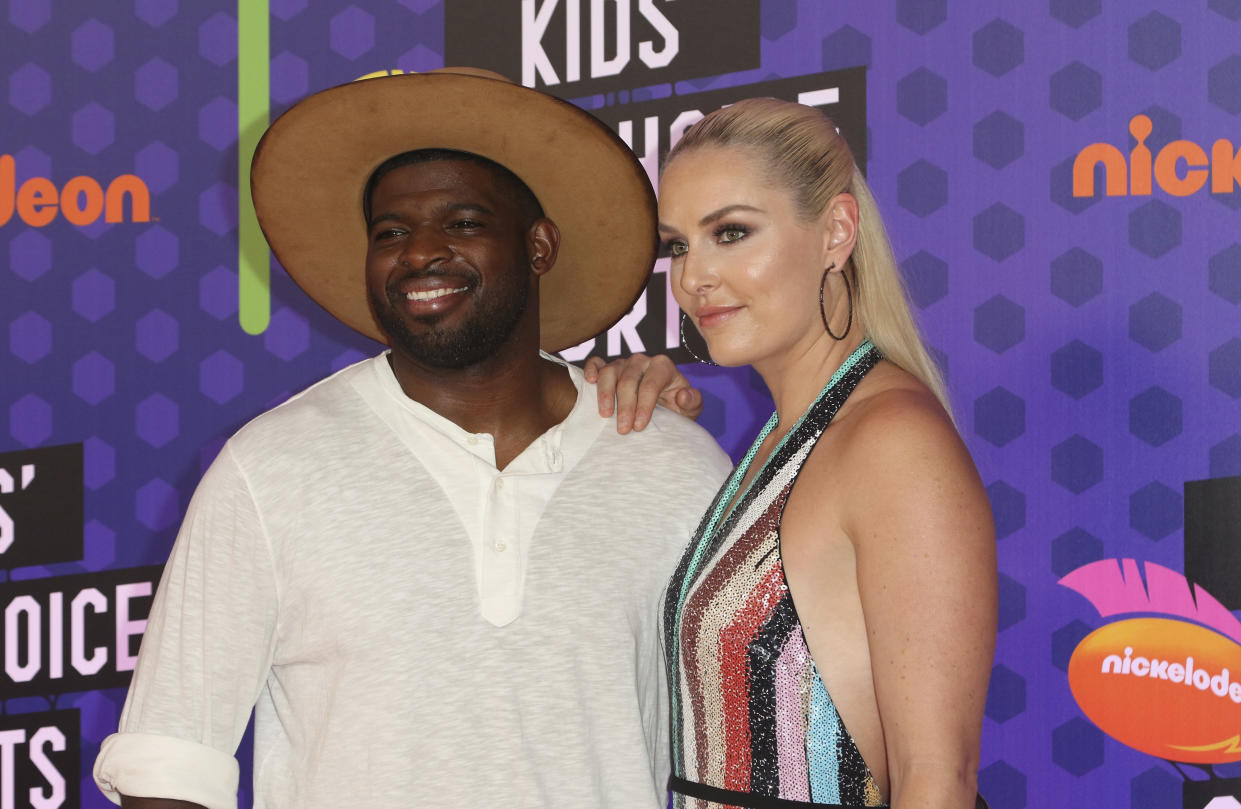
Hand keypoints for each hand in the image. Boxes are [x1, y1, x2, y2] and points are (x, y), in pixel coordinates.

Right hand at [583, 353, 703, 432]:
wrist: (664, 408)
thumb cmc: (676, 407)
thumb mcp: (691, 409)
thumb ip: (692, 401)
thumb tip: (683, 395)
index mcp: (663, 366)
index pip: (651, 384)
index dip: (645, 405)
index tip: (639, 426)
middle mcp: (642, 361)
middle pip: (629, 380)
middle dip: (626, 406)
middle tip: (623, 429)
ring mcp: (623, 363)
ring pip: (610, 371)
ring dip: (605, 393)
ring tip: (605, 414)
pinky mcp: (608, 368)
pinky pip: (596, 363)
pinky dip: (591, 370)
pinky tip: (590, 383)